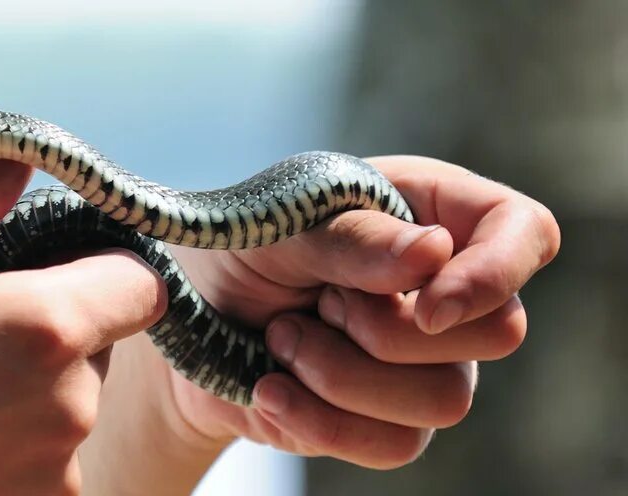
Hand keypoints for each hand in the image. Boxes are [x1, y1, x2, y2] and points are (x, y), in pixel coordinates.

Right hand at [0, 160, 166, 494]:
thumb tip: (16, 153)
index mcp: (43, 329)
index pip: (141, 284)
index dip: (108, 269)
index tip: (56, 269)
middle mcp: (72, 404)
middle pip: (104, 341)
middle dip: (56, 328)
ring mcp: (59, 468)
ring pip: (76, 401)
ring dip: (35, 387)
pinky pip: (53, 456)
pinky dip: (19, 441)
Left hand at [82, 155, 559, 489]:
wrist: (189, 325)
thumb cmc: (237, 251)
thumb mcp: (277, 226)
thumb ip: (350, 237)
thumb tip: (435, 253)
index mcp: (429, 213)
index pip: (524, 232)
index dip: (496, 271)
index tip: (427, 301)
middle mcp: (443, 288)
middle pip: (499, 331)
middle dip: (388, 329)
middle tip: (315, 304)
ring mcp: (427, 361)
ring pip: (446, 399)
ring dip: (343, 375)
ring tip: (280, 341)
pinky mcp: (392, 419)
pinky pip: (397, 444)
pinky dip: (322, 421)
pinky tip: (271, 390)